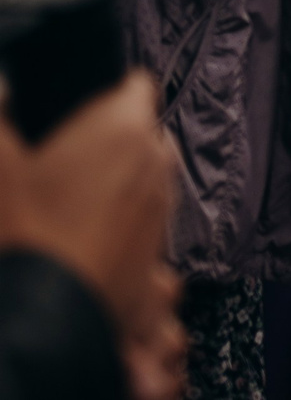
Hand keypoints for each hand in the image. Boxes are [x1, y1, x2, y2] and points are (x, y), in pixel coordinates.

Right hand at [0, 70, 185, 399]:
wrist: (50, 320)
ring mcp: (162, 211)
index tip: (82, 105)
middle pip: (142, 135)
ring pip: (146, 180)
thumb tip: (2, 81)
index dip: (109, 91)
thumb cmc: (25, 233)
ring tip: (66, 203)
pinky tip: (81, 240)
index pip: (135, 86)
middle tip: (64, 159)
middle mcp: (157, 165)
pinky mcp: (159, 255)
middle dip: (112, 140)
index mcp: (125, 129)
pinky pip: (143, 226)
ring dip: (116, 184)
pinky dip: (120, 226)